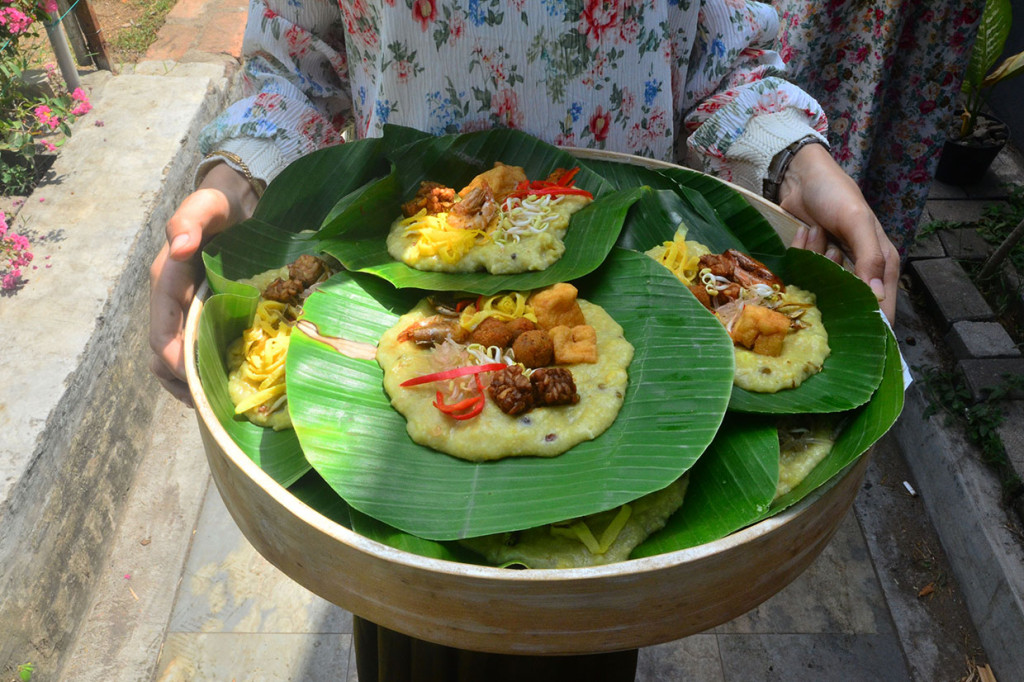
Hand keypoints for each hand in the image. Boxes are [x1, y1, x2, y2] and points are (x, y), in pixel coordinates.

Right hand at [149, 162, 259, 403]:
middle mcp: (170, 299)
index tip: (192, 378)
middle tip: (208, 404)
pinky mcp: (202, 312)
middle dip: (179, 380)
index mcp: (167, 281)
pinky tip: (221, 383)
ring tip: (212, 403)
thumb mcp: (206, 205)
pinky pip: (193, 348)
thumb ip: (190, 220)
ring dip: (187, 381)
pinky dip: (201, 370)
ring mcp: (185, 308)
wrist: (234, 202)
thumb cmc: (219, 205)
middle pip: (162, 351)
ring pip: (173, 356)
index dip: (173, 357)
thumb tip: (180, 246)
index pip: (161, 329)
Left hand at [778, 143, 898, 322]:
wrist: (802, 177)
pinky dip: (801, 252)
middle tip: (829, 251)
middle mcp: (860, 271)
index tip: (851, 335)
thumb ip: (870, 257)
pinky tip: (804, 231)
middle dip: (832, 283)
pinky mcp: (811, 263)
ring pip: (820, 286)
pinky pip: (802, 272)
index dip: (871, 324)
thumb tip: (878, 297)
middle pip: (846, 302)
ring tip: (818, 232)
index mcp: (882, 265)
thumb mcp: (856, 221)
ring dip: (815, 259)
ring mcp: (833, 268)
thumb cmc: (836, 194)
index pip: (883, 309)